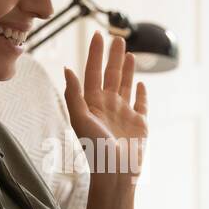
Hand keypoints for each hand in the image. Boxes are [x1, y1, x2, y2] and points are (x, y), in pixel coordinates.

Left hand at [62, 31, 148, 180]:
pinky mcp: (139, 124)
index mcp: (92, 104)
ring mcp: (124, 114)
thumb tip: (67, 68)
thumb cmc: (95, 149)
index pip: (93, 73)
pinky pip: (141, 105)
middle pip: (111, 75)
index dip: (95, 54)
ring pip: (125, 86)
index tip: (98, 35)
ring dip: (127, 70)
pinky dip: (141, 93)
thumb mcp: (81, 119)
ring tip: (129, 53)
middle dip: (113, 56)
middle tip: (117, 37)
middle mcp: (108, 106)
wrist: (116, 173)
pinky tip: (140, 83)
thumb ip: (74, 94)